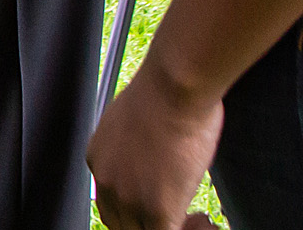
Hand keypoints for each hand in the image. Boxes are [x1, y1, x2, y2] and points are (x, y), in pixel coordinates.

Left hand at [90, 55, 222, 229]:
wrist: (175, 87)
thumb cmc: (164, 92)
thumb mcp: (132, 121)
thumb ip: (134, 147)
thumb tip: (153, 157)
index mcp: (98, 159)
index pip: (110, 202)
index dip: (137, 208)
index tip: (159, 200)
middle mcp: (107, 182)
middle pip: (121, 224)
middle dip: (150, 224)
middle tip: (182, 216)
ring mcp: (130, 199)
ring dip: (174, 228)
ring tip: (196, 219)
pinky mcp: (157, 210)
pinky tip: (203, 220)